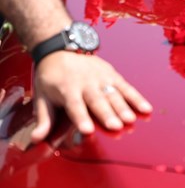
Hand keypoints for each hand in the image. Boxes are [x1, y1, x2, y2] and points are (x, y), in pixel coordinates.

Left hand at [31, 53, 151, 142]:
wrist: (61, 48)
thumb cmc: (51, 77)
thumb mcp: (41, 96)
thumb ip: (43, 119)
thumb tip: (36, 139)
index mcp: (67, 89)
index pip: (74, 106)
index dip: (81, 118)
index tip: (87, 130)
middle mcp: (86, 83)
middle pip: (98, 101)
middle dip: (107, 114)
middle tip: (116, 126)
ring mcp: (101, 77)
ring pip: (113, 94)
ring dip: (123, 107)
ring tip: (131, 120)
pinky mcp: (112, 74)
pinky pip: (126, 87)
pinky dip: (137, 97)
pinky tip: (146, 108)